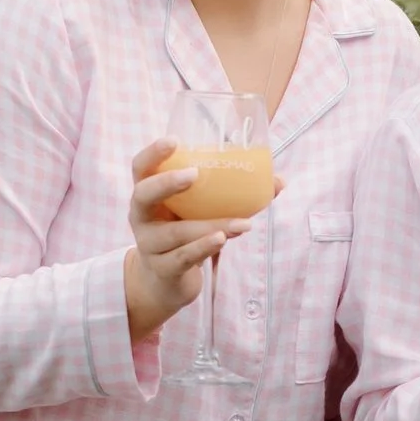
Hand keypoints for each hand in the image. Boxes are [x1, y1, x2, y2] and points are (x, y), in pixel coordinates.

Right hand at [124, 139, 257, 340]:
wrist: (166, 280)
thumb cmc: (186, 232)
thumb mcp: (200, 211)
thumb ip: (232, 195)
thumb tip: (278, 182)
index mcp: (149, 194)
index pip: (141, 167)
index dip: (153, 153)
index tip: (174, 140)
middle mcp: (141, 216)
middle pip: (143, 195)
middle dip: (166, 183)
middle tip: (194, 175)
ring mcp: (149, 244)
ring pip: (177, 232)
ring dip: (211, 225)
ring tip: (243, 224)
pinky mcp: (162, 269)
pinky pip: (183, 256)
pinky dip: (204, 247)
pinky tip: (223, 240)